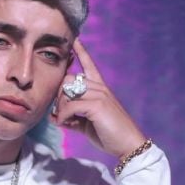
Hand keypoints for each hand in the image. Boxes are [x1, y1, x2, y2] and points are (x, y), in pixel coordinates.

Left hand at [50, 39, 146, 159]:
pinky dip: (62, 116)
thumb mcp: (87, 124)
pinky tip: (64, 124)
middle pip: (67, 79)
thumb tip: (55, 118)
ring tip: (62, 121)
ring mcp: (99, 95)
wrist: (128, 146)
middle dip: (58, 96)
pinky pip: (69, 106)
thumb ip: (73, 118)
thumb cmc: (109, 135)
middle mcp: (100, 88)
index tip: (75, 39)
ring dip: (59, 108)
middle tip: (59, 114)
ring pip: (66, 92)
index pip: (89, 65)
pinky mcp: (97, 105)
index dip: (81, 52)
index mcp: (100, 89)